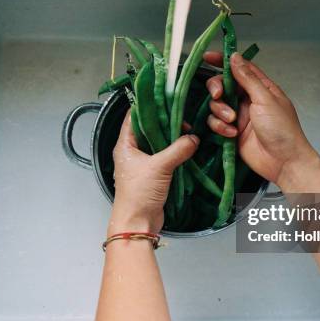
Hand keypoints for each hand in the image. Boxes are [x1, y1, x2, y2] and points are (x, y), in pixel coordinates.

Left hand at [109, 112, 198, 234]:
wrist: (137, 223)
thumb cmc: (138, 194)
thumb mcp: (160, 167)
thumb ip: (178, 150)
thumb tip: (194, 138)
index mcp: (125, 144)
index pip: (134, 117)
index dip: (148, 105)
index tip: (164, 98)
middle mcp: (132, 151)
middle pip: (148, 129)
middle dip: (165, 122)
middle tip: (182, 116)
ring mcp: (142, 163)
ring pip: (157, 143)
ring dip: (171, 138)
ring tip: (187, 130)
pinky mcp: (152, 174)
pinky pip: (164, 156)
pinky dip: (174, 151)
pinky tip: (186, 147)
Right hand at [203, 51, 317, 186]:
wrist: (283, 162)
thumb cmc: (282, 130)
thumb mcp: (265, 99)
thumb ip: (247, 79)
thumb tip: (235, 58)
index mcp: (260, 88)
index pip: (240, 68)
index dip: (223, 61)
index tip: (207, 57)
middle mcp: (248, 100)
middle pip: (223, 85)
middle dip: (217, 89)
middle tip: (218, 95)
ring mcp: (239, 116)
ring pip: (216, 105)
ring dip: (220, 112)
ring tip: (232, 122)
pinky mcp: (231, 132)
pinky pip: (216, 123)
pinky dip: (220, 127)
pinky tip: (232, 134)